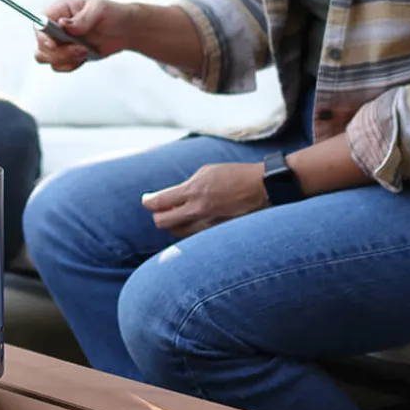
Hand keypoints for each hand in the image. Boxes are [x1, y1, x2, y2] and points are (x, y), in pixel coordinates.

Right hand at [35, 0, 133, 71]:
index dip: (42, 37)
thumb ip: (82, 18)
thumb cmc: (112, 13)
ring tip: (85, 52)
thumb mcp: (99, 9)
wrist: (125, 30)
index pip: (39, 24)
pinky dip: (71, 65)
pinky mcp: (66, 55)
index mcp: (59, 11)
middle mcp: (55, 27)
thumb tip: (64, 24)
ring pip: (45, 58)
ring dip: (65, 60)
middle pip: (41, 46)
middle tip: (81, 49)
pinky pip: (58, 66)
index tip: (55, 44)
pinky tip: (85, 57)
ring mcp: (59, 42)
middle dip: (60, 52)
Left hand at [141, 162, 268, 238]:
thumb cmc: (234, 175)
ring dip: (174, 225)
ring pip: (178, 233)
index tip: (146, 201)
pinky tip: (193, 222)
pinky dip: (190, 230)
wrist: (263, 187)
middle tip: (159, 210)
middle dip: (158, 216)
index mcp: (193, 191)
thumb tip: (172, 197)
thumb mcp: (206, 172)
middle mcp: (198, 210)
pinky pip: (195, 236)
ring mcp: (209, 225)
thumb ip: (186, 186)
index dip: (148, 202)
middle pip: (163, 223)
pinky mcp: (218, 233)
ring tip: (177, 215)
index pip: (159, 202)